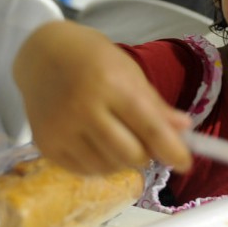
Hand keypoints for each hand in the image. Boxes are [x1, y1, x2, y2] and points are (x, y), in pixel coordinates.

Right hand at [14, 21, 192, 173]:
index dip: (172, 150)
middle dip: (147, 154)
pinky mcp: (47, 145)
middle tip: (145, 143)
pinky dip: (101, 165)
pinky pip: (86, 171)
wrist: (42, 55)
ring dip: (124, 161)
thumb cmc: (93, 61)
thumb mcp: (129, 73)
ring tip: (120, 139)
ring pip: (110, 167)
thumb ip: (156, 105)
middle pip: (132, 154)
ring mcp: (62, 129)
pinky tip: (99, 145)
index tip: (185, 164)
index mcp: (111, 85)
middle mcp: (83, 108)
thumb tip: (184, 129)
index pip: (150, 128)